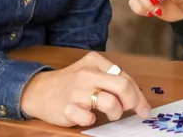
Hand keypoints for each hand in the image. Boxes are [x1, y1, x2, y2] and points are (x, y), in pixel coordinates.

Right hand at [20, 51, 150, 126]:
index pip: (125, 78)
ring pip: (109, 102)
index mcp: (95, 61)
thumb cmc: (70, 84)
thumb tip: (136, 96)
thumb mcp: (90, 73)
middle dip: (132, 102)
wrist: (38, 90)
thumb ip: (110, 80)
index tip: (144, 108)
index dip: (138, 95)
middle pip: (122, 87)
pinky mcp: (68, 107)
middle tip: (132, 111)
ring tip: (109, 114)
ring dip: (115, 113)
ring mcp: (77, 90)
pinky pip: (88, 117)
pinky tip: (88, 116)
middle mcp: (87, 74)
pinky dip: (91, 120)